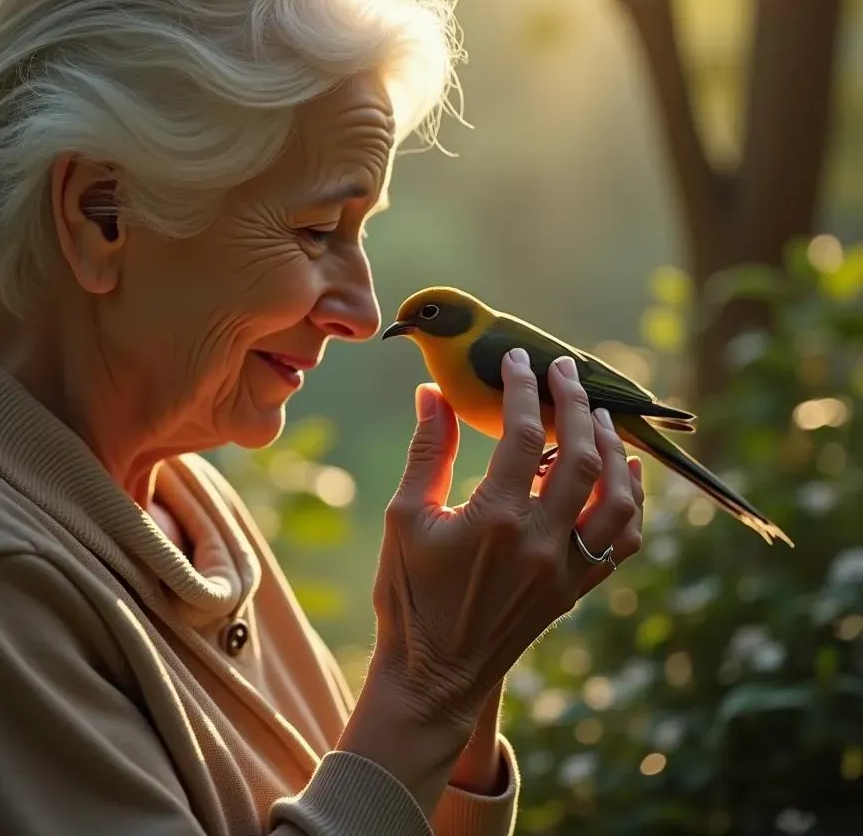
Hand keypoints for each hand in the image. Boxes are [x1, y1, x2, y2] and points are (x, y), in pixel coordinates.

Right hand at [370, 350, 643, 730]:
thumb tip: (431, 394)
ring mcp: (566, 569)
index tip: (516, 358)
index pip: (521, 434)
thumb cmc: (409, 595)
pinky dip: (631, 501)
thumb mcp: (404, 517)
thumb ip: (426, 451)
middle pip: (580, 455)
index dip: (522, 387)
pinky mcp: (576, 589)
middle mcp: (541, 543)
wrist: (434, 676)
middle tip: (562, 367)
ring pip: (617, 497)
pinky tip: (623, 474)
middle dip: (574, 401)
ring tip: (595, 414)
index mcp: (494, 520)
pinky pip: (623, 540)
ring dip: (612, 447)